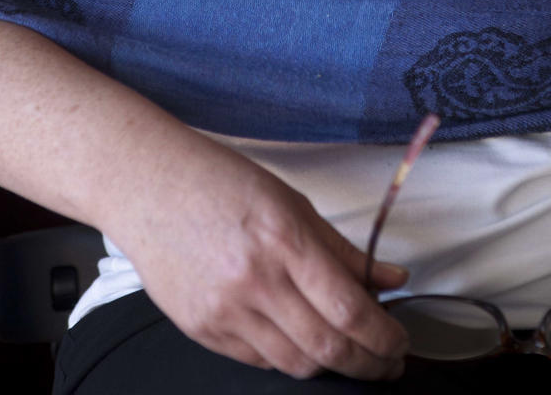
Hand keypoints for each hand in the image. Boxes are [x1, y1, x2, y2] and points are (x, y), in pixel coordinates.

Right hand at [109, 133, 410, 380]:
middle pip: (327, 347)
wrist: (149, 187)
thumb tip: (392, 279)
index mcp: (284, 240)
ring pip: (296, 364)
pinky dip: (291, 359)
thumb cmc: (220, 182)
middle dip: (369, 364)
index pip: (349, 309)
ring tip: (353, 355)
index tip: (400, 341)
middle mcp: (255, 282)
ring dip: (333, 367)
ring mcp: (225, 312)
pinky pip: (260, 361)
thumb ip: (344, 250)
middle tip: (389, 362)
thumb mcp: (292, 203)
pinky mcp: (203, 331)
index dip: (384, 336)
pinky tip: (304, 343)